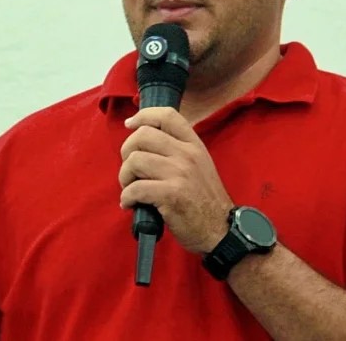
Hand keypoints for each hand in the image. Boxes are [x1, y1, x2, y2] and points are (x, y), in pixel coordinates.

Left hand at [118, 107, 233, 253]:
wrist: (221, 230)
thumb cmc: (204, 200)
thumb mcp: (199, 165)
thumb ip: (177, 150)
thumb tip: (143, 139)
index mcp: (194, 145)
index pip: (167, 115)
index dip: (143, 115)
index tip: (130, 124)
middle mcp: (187, 154)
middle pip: (142, 135)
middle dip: (126, 152)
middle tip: (130, 170)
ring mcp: (180, 173)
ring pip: (135, 160)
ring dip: (125, 177)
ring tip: (130, 189)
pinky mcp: (171, 195)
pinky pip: (135, 188)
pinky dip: (127, 197)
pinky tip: (131, 204)